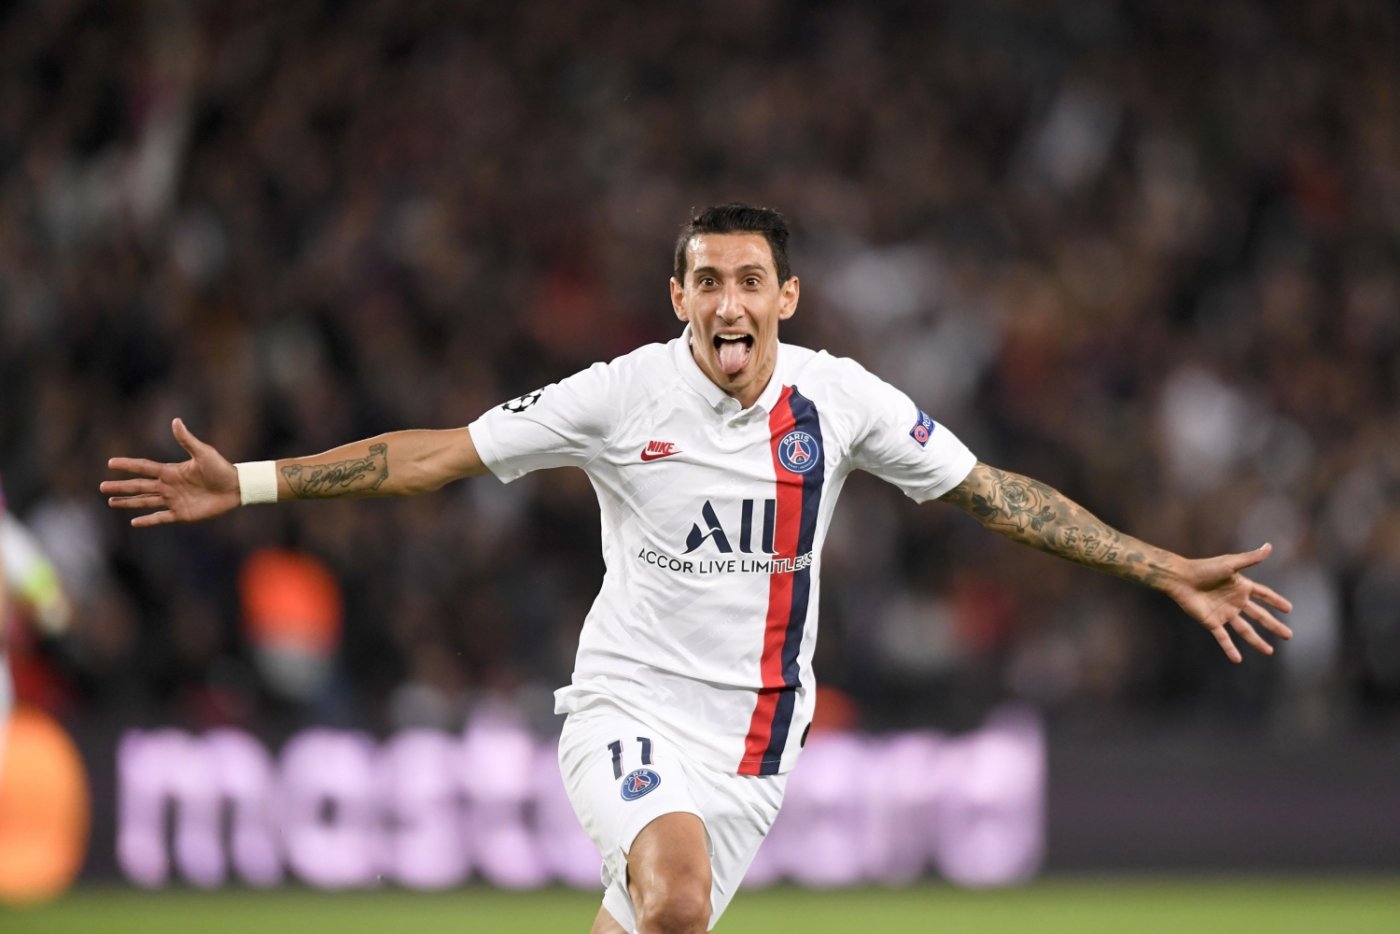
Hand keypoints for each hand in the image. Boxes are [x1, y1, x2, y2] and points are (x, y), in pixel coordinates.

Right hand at [101, 418, 241, 526]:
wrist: (236, 487)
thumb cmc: (221, 468)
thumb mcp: (203, 453)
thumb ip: (187, 440)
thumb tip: (176, 421)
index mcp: (171, 471)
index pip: (144, 467)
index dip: (128, 465)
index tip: (110, 463)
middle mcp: (168, 486)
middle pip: (139, 486)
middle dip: (121, 487)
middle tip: (102, 487)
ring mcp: (174, 500)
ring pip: (145, 502)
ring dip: (128, 502)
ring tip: (111, 502)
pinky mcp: (182, 514)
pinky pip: (161, 517)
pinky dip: (148, 520)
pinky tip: (133, 522)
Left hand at [1165, 543, 1293, 662]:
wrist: (1181, 578)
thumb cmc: (1204, 568)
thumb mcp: (1230, 563)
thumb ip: (1250, 559)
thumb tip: (1269, 546)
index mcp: (1241, 587)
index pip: (1264, 595)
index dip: (1276, 601)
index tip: (1289, 609)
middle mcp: (1235, 601)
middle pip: (1259, 616)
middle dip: (1273, 626)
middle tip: (1289, 635)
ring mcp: (1224, 613)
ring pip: (1245, 630)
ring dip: (1257, 641)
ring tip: (1270, 651)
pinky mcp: (1212, 622)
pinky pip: (1223, 638)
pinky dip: (1230, 648)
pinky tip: (1237, 659)